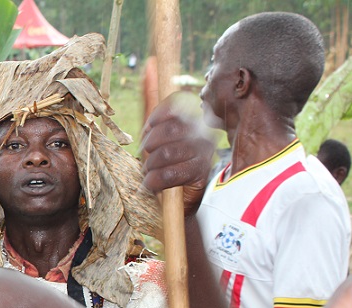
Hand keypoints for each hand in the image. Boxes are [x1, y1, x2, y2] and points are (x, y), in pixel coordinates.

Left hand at [140, 97, 214, 213]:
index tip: (148, 128)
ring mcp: (204, 153)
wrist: (176, 199)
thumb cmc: (165, 159)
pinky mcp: (200, 175)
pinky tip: (153, 184)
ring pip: (167, 152)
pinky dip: (153, 180)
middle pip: (170, 128)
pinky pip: (169, 174)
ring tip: (150, 171)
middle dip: (149, 144)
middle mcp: (204, 131)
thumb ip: (152, 98)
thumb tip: (149, 64)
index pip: (179, 101)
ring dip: (150, 164)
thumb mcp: (155, 128)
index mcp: (195, 115)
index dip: (158, 114)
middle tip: (147, 155)